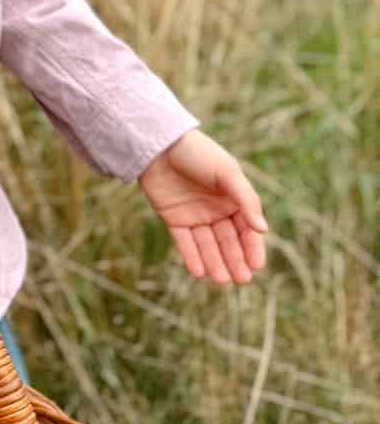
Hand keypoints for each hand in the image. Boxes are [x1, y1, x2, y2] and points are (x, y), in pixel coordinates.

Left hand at [138, 128, 267, 284]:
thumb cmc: (198, 153)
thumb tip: (263, 229)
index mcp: (234, 199)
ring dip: (215, 262)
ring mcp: (195, 216)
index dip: (252, 247)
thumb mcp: (227, 173)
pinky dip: (192, 256)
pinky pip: (185, 242)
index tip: (256, 266)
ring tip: (220, 279)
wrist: (159, 144)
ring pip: (208, 245)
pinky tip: (199, 271)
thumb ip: (246, 201)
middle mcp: (216, 210)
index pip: (247, 229)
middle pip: (228, 241)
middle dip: (235, 260)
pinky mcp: (174, 219)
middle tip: (241, 279)